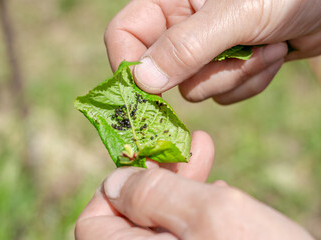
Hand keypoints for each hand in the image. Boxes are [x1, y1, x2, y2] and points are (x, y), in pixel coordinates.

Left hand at [75, 132, 312, 238]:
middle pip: (129, 218)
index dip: (115, 187)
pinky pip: (183, 236)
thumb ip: (155, 194)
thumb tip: (115, 181)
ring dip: (181, 187)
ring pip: (159, 222)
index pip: (94, 221)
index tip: (149, 160)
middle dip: (159, 177)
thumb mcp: (210, 216)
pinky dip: (196, 210)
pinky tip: (220, 194)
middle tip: (189, 147)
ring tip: (206, 157)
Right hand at [104, 0, 320, 103]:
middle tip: (238, 54)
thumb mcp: (236, 14)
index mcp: (171, 1)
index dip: (129, 63)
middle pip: (162, 72)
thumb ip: (187, 46)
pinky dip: (249, 82)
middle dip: (205, 72)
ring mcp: (202, 52)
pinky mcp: (224, 69)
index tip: (146, 91)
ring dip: (236, 76)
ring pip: (195, 89)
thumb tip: (142, 81)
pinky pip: (221, 95)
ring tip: (268, 48)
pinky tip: (273, 55)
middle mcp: (181, 27)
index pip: (125, 33)